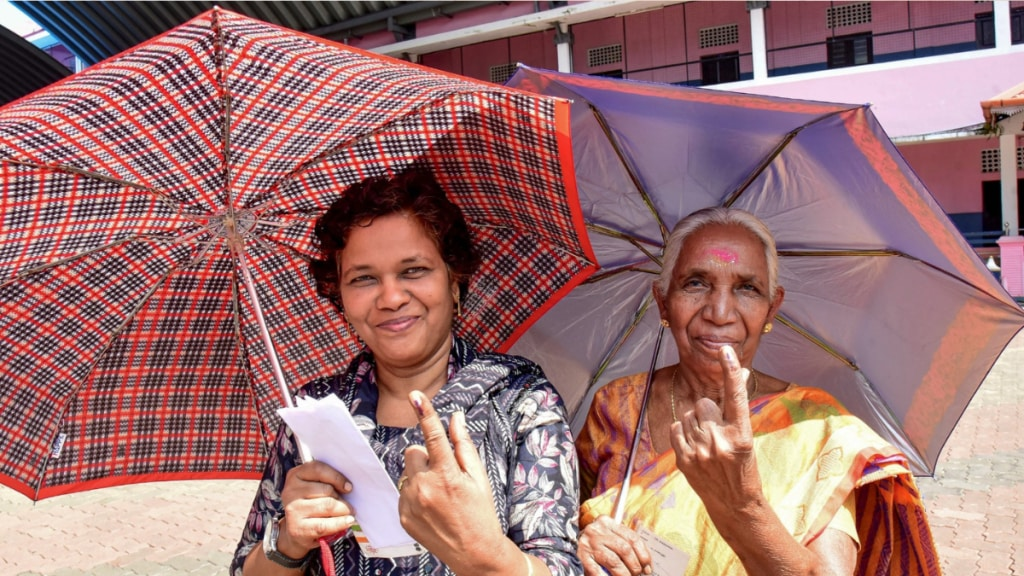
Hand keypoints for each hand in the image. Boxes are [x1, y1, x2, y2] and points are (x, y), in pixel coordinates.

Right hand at [276, 460, 356, 557]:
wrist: (294, 532)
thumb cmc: (310, 505)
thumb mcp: (314, 488)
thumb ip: (326, 481)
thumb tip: (349, 486)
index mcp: (295, 475)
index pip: (318, 469)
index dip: (337, 477)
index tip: (349, 487)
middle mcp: (290, 491)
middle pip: (327, 489)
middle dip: (342, 498)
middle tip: (348, 505)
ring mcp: (293, 510)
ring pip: (328, 506)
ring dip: (343, 510)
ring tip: (349, 513)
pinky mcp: (297, 529)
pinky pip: (325, 525)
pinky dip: (340, 523)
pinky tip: (348, 521)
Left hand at [398, 390, 507, 572]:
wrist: (473, 552)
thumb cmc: (480, 512)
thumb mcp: (479, 477)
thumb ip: (464, 445)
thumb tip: (456, 417)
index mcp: (447, 474)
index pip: (433, 435)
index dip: (425, 412)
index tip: (414, 395)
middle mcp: (425, 487)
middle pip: (413, 452)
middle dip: (426, 457)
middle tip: (445, 474)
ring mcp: (410, 502)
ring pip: (407, 471)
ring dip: (419, 476)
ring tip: (439, 495)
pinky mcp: (402, 515)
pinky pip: (403, 491)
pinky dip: (414, 494)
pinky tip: (431, 507)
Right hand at [579, 515, 651, 575]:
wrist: (567, 545)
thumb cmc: (595, 544)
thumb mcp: (608, 537)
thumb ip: (623, 543)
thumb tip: (643, 564)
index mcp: (607, 522)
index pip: (632, 537)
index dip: (644, 554)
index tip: (648, 567)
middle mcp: (597, 530)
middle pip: (625, 549)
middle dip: (635, 566)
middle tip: (638, 575)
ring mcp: (588, 544)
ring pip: (614, 561)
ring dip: (625, 574)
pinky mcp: (581, 558)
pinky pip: (599, 572)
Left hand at [669, 345, 762, 513]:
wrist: (735, 504)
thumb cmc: (744, 466)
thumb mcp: (747, 437)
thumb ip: (736, 408)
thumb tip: (739, 372)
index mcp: (742, 435)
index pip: (736, 397)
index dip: (731, 371)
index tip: (726, 350)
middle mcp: (720, 442)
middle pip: (703, 404)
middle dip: (708, 412)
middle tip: (717, 430)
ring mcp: (700, 452)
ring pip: (688, 416)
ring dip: (696, 423)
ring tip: (708, 442)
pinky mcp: (684, 459)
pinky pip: (676, 428)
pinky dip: (683, 433)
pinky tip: (696, 447)